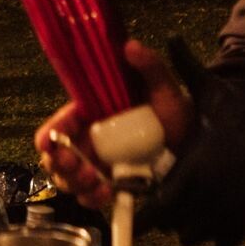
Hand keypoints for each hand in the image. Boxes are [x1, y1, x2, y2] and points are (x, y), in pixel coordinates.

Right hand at [34, 40, 193, 210]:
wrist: (196, 143)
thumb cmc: (173, 110)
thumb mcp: (164, 86)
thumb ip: (149, 65)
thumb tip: (130, 46)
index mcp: (91, 114)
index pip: (58, 124)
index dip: (49, 134)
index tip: (50, 143)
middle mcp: (89, 140)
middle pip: (55, 157)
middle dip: (61, 165)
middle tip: (81, 168)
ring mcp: (98, 164)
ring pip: (68, 180)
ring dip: (76, 184)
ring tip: (98, 182)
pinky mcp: (110, 184)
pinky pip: (89, 197)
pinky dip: (92, 199)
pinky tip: (108, 194)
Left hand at [139, 72, 244, 245]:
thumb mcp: (215, 92)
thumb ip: (186, 67)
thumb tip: (169, 36)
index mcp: (187, 175)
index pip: (151, 212)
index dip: (142, 210)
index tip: (140, 201)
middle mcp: (201, 203)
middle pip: (169, 227)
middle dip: (166, 216)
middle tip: (167, 197)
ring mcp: (223, 218)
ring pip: (192, 238)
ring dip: (188, 227)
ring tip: (191, 206)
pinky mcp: (244, 225)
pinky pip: (220, 245)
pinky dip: (216, 236)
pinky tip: (218, 217)